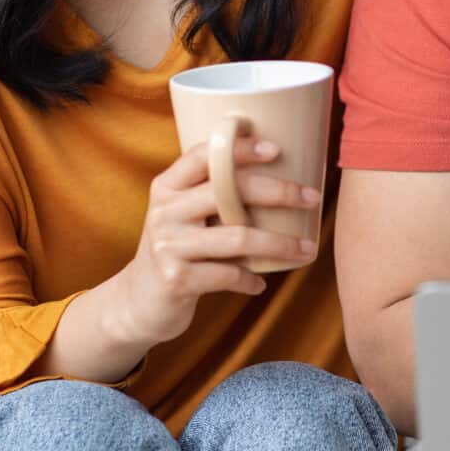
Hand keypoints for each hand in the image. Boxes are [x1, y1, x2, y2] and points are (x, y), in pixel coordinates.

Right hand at [111, 137, 321, 345]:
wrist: (136, 302)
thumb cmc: (177, 250)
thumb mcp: (181, 215)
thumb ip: (212, 194)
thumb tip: (278, 172)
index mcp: (166, 187)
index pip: (203, 156)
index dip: (239, 149)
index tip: (276, 149)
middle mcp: (164, 211)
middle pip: (229, 192)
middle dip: (278, 192)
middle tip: (312, 198)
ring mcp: (168, 246)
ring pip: (238, 238)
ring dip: (279, 244)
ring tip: (306, 248)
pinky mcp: (176, 279)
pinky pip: (229, 275)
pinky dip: (251, 280)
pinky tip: (260, 284)